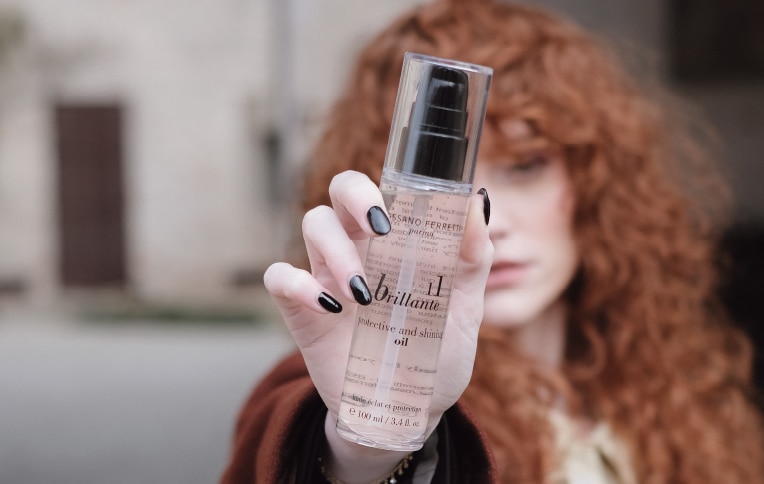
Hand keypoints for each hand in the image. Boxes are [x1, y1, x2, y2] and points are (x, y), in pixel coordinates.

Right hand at [263, 170, 492, 479]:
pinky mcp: (303, 311)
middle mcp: (358, 249)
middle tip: (381, 229)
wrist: (405, 413)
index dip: (385, 182)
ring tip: (365, 293)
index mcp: (395, 242)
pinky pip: (281, 277)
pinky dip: (298, 283)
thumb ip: (472, 259)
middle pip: (338, 192)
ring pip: (314, 225)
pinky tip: (331, 308)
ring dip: (337, 250)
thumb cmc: (436, 356)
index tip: (402, 209)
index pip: (380, 189)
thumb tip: (478, 201)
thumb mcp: (465, 310)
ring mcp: (327, 277)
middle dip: (355, 196)